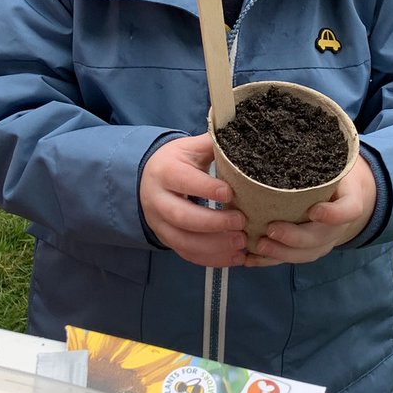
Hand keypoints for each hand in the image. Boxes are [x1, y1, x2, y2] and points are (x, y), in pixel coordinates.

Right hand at [140, 133, 247, 266]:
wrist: (149, 179)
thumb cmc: (178, 161)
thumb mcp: (191, 148)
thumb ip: (214, 144)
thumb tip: (242, 133)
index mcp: (165, 172)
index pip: (184, 181)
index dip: (207, 189)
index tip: (231, 193)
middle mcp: (157, 200)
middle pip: (182, 216)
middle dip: (213, 223)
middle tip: (241, 223)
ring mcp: (160, 224)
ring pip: (184, 241)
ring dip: (214, 246)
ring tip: (241, 243)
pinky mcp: (167, 240)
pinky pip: (187, 254)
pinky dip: (211, 259)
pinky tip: (234, 257)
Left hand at [243, 156, 377, 266]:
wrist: (346, 194)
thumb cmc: (333, 172)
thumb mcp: (335, 160)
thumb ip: (318, 150)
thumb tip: (284, 122)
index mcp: (349, 199)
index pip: (349, 210)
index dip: (334, 214)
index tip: (315, 210)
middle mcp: (337, 225)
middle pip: (320, 237)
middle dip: (295, 237)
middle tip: (271, 229)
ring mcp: (323, 240)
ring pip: (305, 254)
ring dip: (280, 253)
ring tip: (258, 245)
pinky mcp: (308, 249)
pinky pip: (290, 259)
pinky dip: (269, 261)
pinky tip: (248, 259)